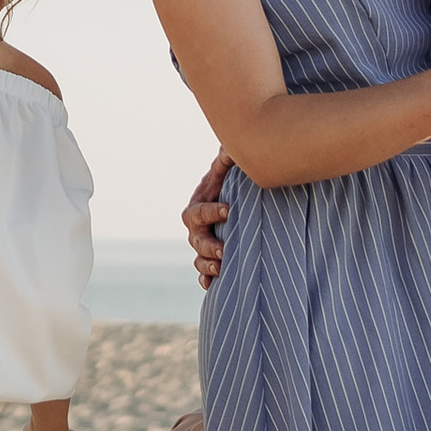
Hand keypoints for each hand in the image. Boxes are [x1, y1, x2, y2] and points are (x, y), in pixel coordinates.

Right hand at [182, 156, 228, 289]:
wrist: (234, 204)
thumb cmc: (230, 184)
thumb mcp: (227, 171)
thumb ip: (226, 159)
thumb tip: (229, 146)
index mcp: (198, 206)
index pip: (198, 212)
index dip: (211, 212)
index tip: (229, 209)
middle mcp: (197, 229)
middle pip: (197, 240)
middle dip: (209, 246)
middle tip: (225, 249)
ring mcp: (203, 246)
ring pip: (199, 259)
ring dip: (208, 265)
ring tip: (222, 267)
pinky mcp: (212, 259)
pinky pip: (204, 273)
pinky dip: (206, 279)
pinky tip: (211, 284)